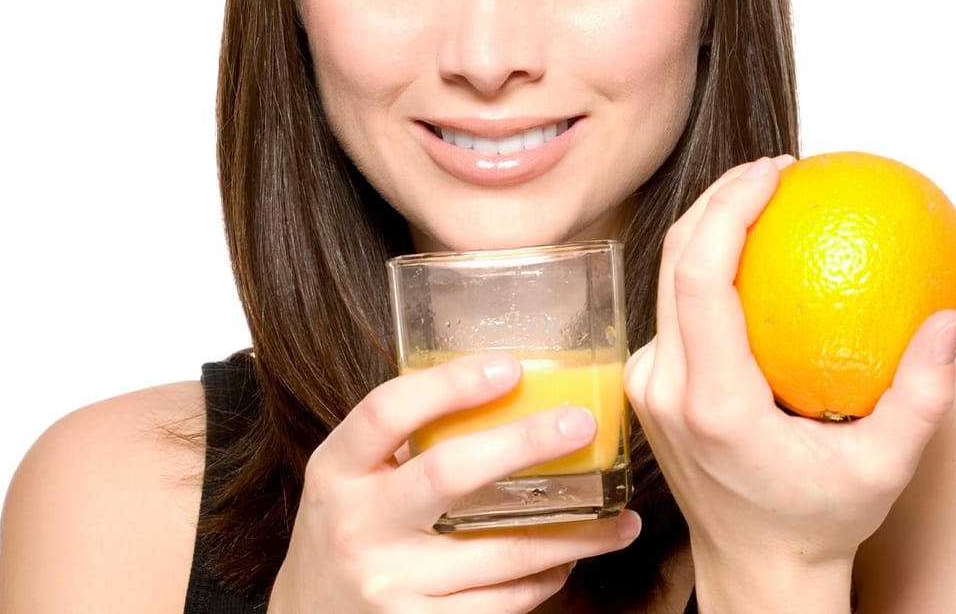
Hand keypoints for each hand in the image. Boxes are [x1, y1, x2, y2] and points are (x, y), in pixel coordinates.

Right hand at [269, 354, 640, 612]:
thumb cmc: (345, 527)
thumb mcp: (352, 475)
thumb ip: (406, 437)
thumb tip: (504, 383)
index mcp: (338, 470)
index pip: (388, 411)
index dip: (450, 384)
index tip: (510, 365)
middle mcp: (359, 525)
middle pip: (448, 474)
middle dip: (524, 444)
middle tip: (580, 423)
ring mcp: (389, 582)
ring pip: (497, 553)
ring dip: (570, 535)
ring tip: (618, 519)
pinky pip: (498, 603)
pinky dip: (543, 581)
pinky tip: (569, 561)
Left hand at [623, 156, 955, 610]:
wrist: (756, 571)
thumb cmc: (817, 522)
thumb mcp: (885, 468)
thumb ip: (921, 398)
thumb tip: (946, 321)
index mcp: (712, 405)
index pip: (699, 279)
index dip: (726, 209)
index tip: (775, 173)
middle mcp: (666, 390)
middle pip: (673, 260)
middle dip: (720, 196)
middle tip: (778, 169)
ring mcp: (649, 387)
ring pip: (666, 276)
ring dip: (711, 224)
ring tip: (767, 193)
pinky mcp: (651, 385)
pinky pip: (675, 305)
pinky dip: (710, 264)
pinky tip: (758, 250)